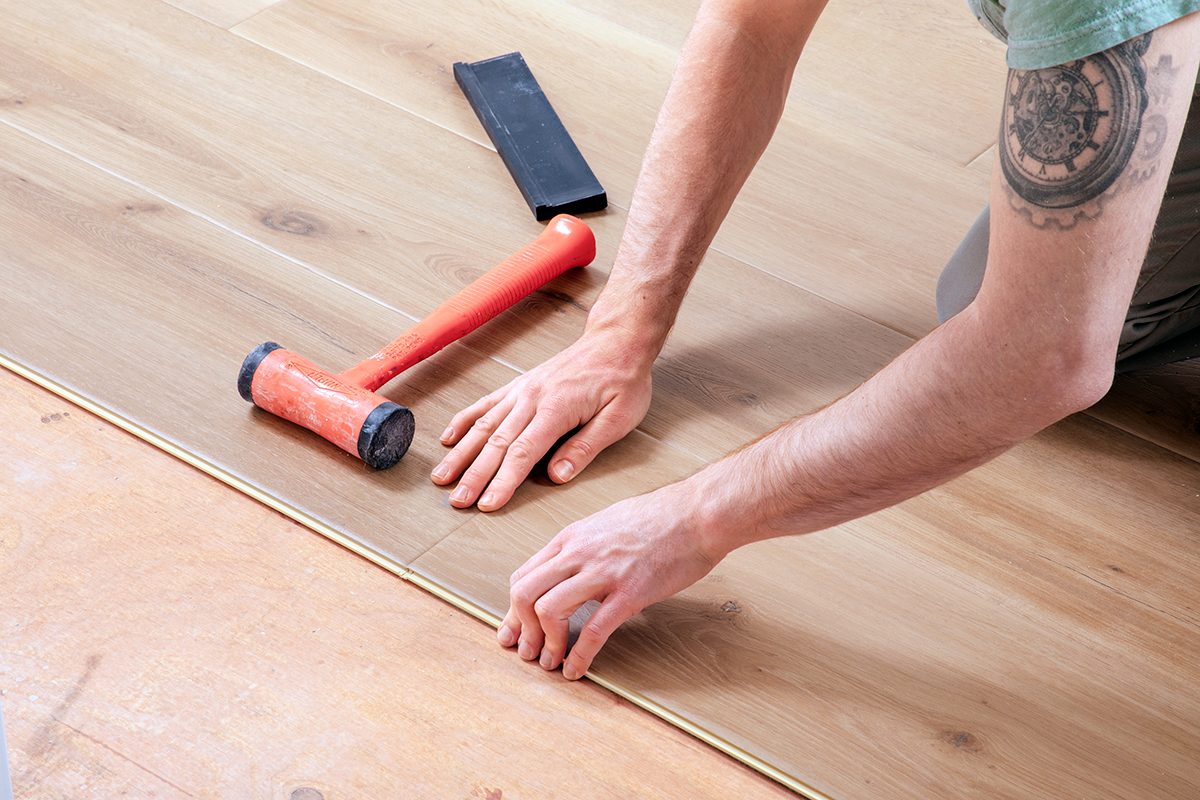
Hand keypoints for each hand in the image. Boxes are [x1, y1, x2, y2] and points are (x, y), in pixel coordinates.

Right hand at [431, 331, 653, 510]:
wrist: (616, 341)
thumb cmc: (623, 380)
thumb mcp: (619, 418)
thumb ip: (585, 447)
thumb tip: (557, 476)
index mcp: (557, 409)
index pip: (524, 452)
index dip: (503, 481)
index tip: (487, 504)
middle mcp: (532, 398)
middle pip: (496, 442)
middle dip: (474, 475)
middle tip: (457, 501)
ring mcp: (522, 390)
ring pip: (484, 425)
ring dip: (461, 454)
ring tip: (441, 478)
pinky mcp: (520, 385)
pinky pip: (485, 404)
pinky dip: (464, 421)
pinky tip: (448, 438)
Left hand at [497, 481, 724, 678]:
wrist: (699, 512)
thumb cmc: (662, 516)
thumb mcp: (607, 522)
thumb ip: (584, 548)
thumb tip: (572, 573)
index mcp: (572, 537)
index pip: (523, 575)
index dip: (514, 610)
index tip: (516, 630)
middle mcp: (579, 552)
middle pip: (525, 593)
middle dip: (522, 629)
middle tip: (527, 651)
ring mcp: (603, 572)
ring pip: (550, 610)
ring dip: (546, 644)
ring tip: (551, 662)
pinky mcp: (630, 592)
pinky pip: (594, 630)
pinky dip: (579, 655)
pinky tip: (576, 669)